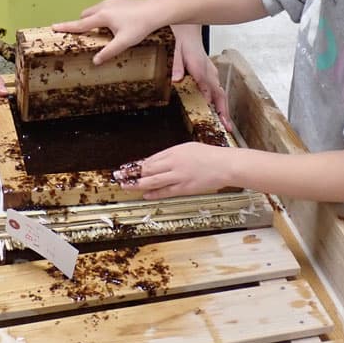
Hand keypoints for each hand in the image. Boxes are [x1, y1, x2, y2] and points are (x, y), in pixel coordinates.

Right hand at [53, 0, 163, 64]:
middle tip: (90, 36)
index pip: (80, 24)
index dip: (66, 27)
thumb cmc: (140, 26)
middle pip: (85, 15)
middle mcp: (103, 6)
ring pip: (94, 10)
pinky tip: (116, 23)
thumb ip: (108, 52)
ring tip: (106, 31)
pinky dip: (102, 15)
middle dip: (83, 24)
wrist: (155, 10)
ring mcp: (110, 1)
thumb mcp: (124, 42)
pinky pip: (103, 7)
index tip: (53, 27)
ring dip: (93, 19)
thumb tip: (96, 61)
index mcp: (102, 16)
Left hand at [116, 142, 233, 198]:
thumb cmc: (209, 155)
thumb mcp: (188, 148)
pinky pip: (166, 191)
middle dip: (131, 174)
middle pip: (148, 169)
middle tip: (118, 177)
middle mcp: (174, 163)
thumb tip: (157, 162)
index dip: (136, 165)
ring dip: (138, 184)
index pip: (150, 159)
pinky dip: (154, 193)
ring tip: (127, 187)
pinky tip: (145, 194)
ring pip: (153, 181)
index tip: (126, 168)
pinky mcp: (185, 187)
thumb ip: (172, 155)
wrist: (225, 165)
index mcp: (174, 151)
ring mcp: (179, 176)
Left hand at [170, 24, 233, 131]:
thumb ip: (177, 65)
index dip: (210, 100)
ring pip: (221, 94)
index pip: (208, 87)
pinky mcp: (211, 76)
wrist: (188, 32)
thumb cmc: (182, 41)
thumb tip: (176, 79)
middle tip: (226, 126)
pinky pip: (218, 92)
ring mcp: (212, 74)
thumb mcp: (176, 51)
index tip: (212, 112)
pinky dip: (220, 104)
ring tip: (226, 125)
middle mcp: (209, 72)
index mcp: (200, 67)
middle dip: (224, 111)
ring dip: (224, 110)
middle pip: (220, 94)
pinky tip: (218, 114)